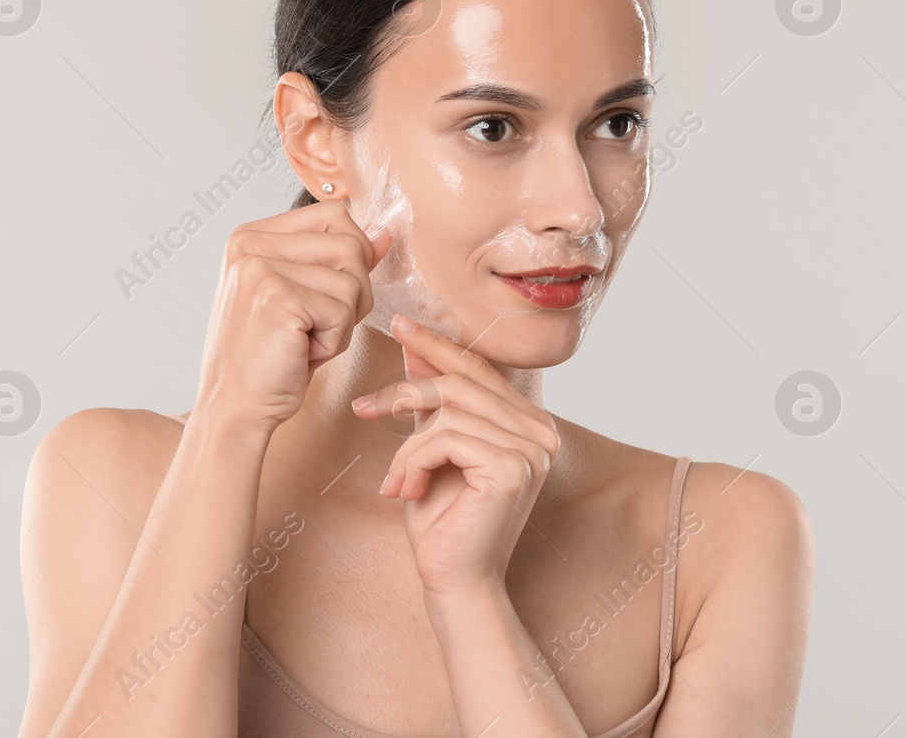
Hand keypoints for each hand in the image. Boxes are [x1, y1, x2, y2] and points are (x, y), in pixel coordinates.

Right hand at [197, 200, 392, 431]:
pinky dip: (333, 341)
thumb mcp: (304, 298)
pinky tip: (299, 353)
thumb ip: (340, 261)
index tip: (325, 295)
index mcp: (250, 236)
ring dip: (342, 322)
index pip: (333, 214)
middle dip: (352, 295)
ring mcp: (260, 268)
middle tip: (314, 326)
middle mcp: (250, 244)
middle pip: (350, 244)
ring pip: (353, 280)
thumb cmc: (268, 358)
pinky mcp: (277, 298)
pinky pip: (344, 311)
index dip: (351, 257)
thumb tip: (384, 233)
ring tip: (303, 340)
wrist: (233, 408)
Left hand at [351, 314, 560, 597]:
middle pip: (461, 384)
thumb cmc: (443, 520)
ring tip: (398, 480)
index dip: (437, 346)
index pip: (479, 370)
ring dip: (407, 445)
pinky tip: (406, 490)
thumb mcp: (432, 447)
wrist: (453, 579)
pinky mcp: (512, 469)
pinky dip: (413, 460)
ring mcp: (533, 450)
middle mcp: (541, 433)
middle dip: (405, 390)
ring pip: (448, 411)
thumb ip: (433, 401)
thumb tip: (416, 349)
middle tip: (364, 408)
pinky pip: (445, 438)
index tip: (399, 325)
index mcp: (529, 424)